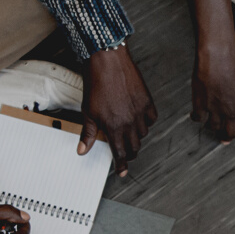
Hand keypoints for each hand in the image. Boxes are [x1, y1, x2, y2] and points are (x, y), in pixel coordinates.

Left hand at [81, 46, 157, 175]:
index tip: (122, 171)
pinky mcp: (147, 101)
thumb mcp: (88, 112)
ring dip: (136, 136)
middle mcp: (129, 122)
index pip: (120, 153)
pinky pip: (152, 118)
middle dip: (129, 152)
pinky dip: (147, 121)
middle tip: (125, 152)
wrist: (107, 61)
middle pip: (134, 147)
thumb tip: (82, 150)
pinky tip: (139, 118)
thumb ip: (88, 133)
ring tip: (128, 131)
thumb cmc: (96, 83)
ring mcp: (140, 112)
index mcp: (114, 127)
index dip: (121, 165)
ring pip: (143, 133)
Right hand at [192, 45, 234, 143]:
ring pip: (214, 128)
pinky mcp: (201, 105)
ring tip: (212, 128)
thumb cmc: (234, 63)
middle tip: (225, 140)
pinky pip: (199, 118)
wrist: (219, 57)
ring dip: (213, 129)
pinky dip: (197, 118)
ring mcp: (216, 110)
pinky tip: (196, 117)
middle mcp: (232, 111)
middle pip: (230, 132)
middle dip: (228, 138)